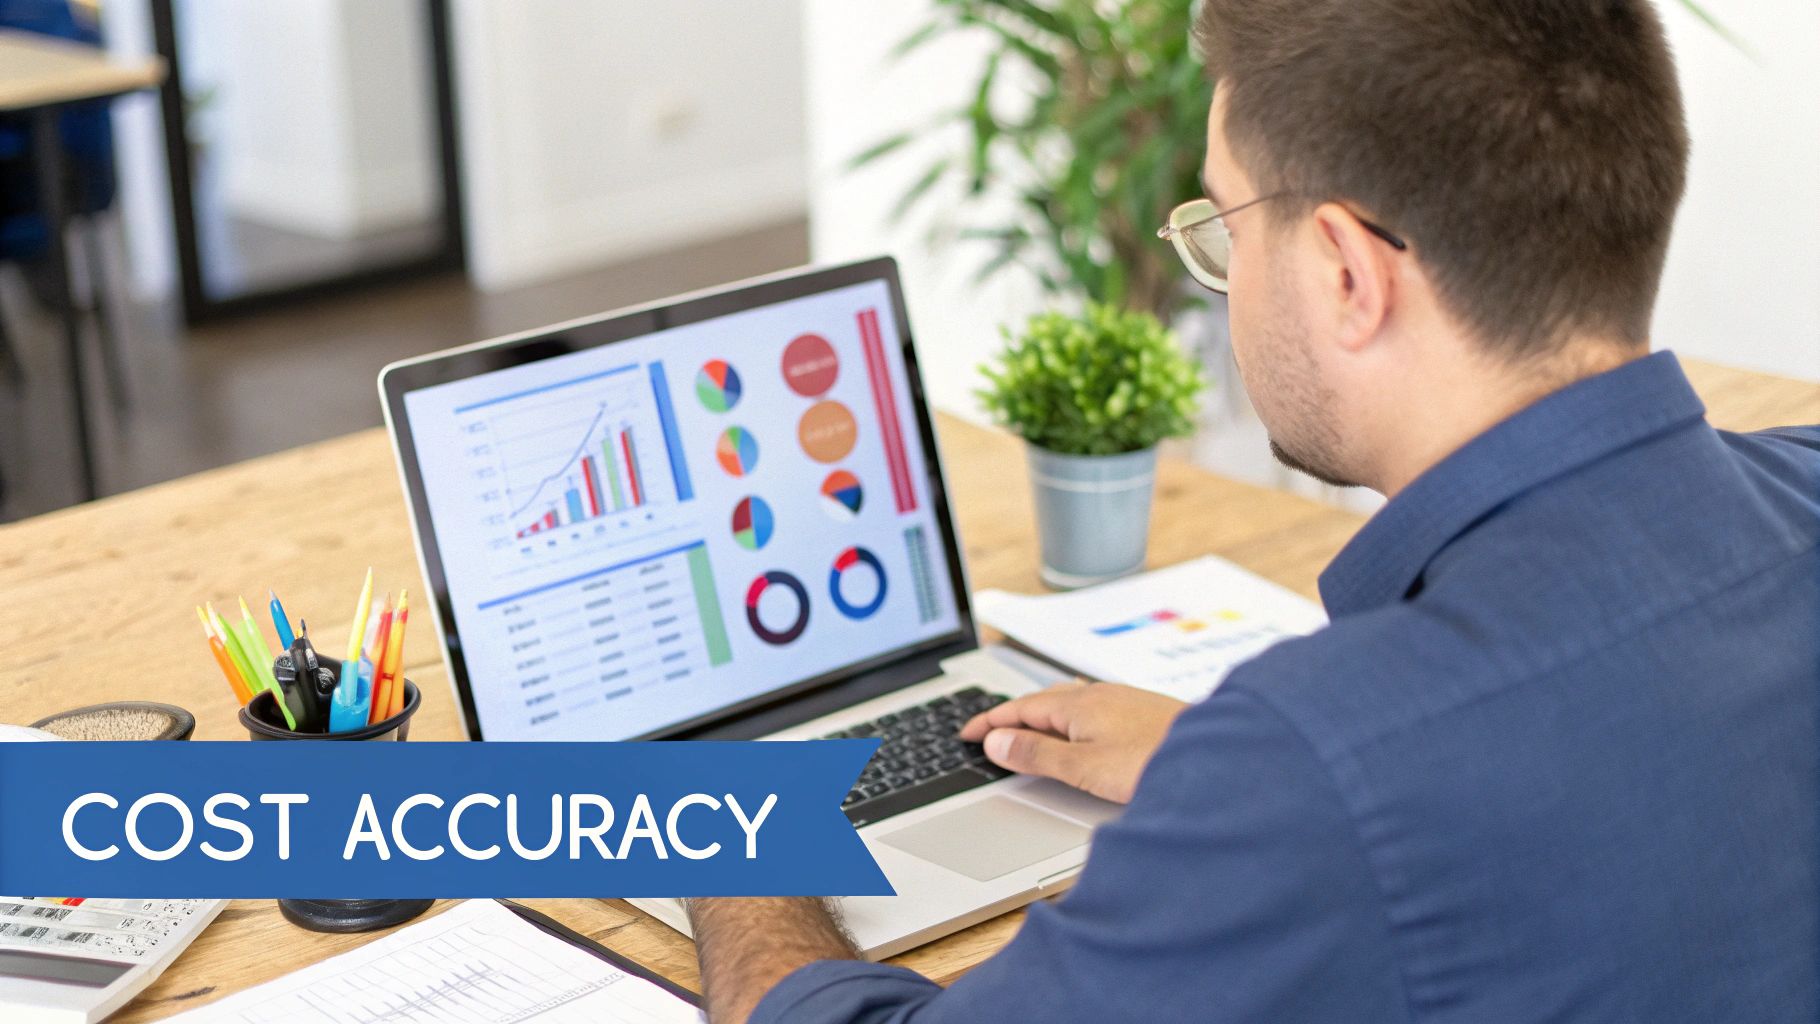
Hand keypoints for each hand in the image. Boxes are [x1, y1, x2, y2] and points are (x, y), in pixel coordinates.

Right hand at [957, 681, 1187, 803]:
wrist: (1219, 760)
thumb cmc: (1155, 762)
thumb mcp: (1084, 766)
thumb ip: (1038, 754)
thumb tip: (996, 740)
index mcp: (1080, 703)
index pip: (1021, 707)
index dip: (990, 721)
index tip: (966, 734)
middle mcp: (1101, 695)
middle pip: (1043, 700)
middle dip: (1012, 715)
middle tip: (987, 731)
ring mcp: (1124, 701)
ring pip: (1069, 702)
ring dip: (1041, 715)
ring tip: (1025, 727)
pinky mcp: (1143, 713)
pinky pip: (1092, 707)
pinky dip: (1069, 718)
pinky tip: (1081, 727)